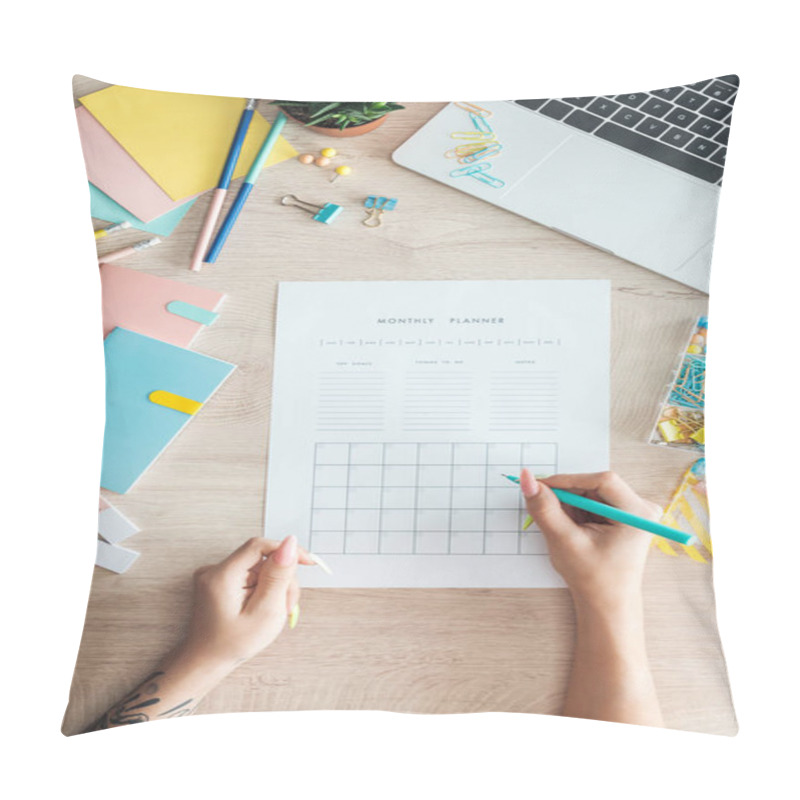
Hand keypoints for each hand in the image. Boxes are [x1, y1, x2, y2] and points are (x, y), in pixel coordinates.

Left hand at [178, 536, 312, 670]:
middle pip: (262, 559)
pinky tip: (262, 607)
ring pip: (259, 567)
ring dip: (274, 586)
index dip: (286, 551)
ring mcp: (215, 575)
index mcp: (222, 576)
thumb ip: (278, 576)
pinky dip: (262, 589)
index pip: (260, 546)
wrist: (206, 661)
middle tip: (288, 605)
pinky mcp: (220, 581)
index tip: (307, 562)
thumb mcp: (264, 613)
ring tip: (275, 611)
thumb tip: (289, 543)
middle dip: (281, 579)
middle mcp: (215, 570)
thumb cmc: (232, 645)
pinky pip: (250, 575)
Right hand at [520, 469, 661, 607]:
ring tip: (565, 529)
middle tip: (546, 508)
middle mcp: (642, 509)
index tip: (541, 486)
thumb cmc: (592, 580)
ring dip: (571, 505)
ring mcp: (634, 512)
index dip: (569, 480)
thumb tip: (527, 479)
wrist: (606, 605)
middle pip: (597, 485)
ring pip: (592, 493)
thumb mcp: (564, 541)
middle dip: (568, 495)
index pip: (602, 481)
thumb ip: (545, 508)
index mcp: (638, 514)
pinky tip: (574, 530)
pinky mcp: (623, 516)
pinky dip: (577, 511)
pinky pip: (595, 502)